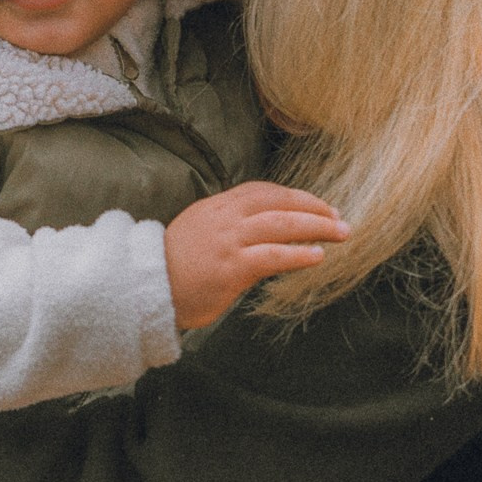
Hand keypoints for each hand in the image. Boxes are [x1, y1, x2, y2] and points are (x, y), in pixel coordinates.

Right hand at [164, 181, 349, 330]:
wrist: (142, 290)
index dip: (293, 196)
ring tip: (340, 233)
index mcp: (216, 207)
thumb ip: (230, 230)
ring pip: (280, 224)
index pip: (262, 191)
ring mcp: (227, 241)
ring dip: (315, 227)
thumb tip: (265, 237)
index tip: (317, 205)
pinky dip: (298, 254)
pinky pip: (272, 256)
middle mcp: (223, 218)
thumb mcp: (199, 235)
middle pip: (277, 202)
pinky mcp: (230, 268)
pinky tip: (317, 256)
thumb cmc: (173, 270)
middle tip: (339, 217)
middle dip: (313, 208)